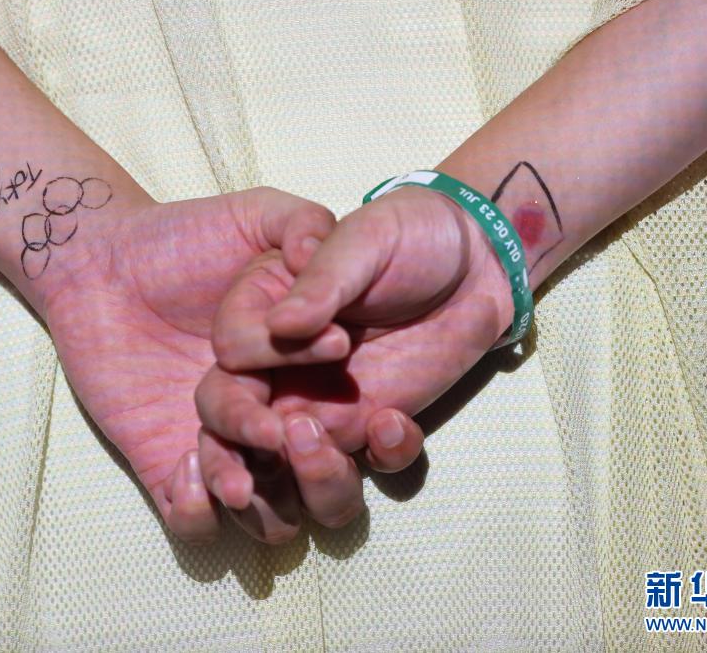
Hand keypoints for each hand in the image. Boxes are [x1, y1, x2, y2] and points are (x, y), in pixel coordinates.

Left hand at [36, 187, 341, 544]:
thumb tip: (329, 264)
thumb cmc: (185, 239)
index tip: (372, 410)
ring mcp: (222, 450)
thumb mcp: (256, 216)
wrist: (103, 261)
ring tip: (227, 461)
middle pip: (326, 488)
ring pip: (267, 517)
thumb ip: (304, 225)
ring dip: (261, 502)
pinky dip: (198, 512)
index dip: (382, 439)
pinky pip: (193, 523)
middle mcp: (276, 422)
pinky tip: (187, 465)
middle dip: (322, 477)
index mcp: (310, 379)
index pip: (363, 432)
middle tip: (291, 433)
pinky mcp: (166, 466)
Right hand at [196, 186, 514, 528]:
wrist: (475, 257)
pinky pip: (368, 463)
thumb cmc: (407, 234)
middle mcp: (280, 366)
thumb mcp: (364, 240)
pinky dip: (382, 455)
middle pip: (232, 424)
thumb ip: (320, 278)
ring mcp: (325, 402)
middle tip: (292, 436)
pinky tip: (396, 424)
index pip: (231, 352)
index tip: (337, 342)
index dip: (265, 357)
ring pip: (291, 468)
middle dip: (246, 444)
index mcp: (263, 310)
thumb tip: (281, 325)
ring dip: (308, 473)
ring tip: (337, 447)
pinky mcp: (373, 425)